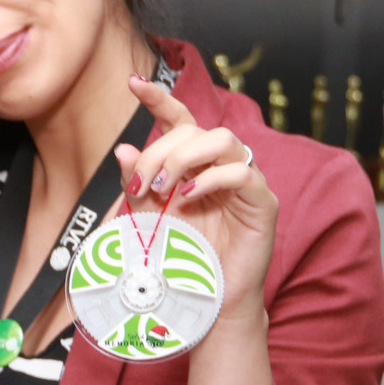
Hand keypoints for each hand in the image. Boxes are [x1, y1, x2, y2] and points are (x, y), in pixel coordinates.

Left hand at [118, 75, 278, 321]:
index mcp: (193, 164)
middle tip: (142, 186)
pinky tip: (190, 198)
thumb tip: (122, 150)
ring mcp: (244, 181)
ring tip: (165, 191)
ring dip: (185, 159)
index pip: (179, 120)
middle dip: (160, 152)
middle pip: (194, 130)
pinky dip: (212, 179)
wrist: (204, 301)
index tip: (133, 83)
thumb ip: (136, 186)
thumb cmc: (178, 259)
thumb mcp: (146, 219)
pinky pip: (243, 172)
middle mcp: (219, 166)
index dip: (159, 98)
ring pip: (222, 139)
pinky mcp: (262, 202)